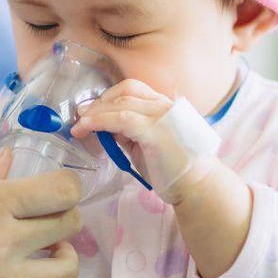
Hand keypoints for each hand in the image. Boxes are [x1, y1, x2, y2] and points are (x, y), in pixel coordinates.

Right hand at [0, 150, 81, 277]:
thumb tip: (9, 160)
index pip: (62, 190)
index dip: (67, 189)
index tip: (56, 193)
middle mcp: (2, 241)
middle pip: (71, 226)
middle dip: (65, 222)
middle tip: (48, 226)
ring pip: (65, 273)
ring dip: (61, 263)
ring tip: (43, 261)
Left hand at [72, 79, 220, 204]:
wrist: (198, 188)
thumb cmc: (174, 170)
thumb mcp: (147, 145)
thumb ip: (129, 133)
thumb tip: (105, 127)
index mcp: (166, 106)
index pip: (133, 90)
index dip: (109, 97)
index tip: (91, 110)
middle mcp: (166, 105)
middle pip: (126, 90)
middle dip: (99, 101)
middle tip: (81, 116)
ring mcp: (162, 116)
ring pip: (121, 103)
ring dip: (95, 112)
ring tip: (79, 125)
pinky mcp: (155, 132)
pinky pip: (121, 119)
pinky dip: (100, 121)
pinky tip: (87, 127)